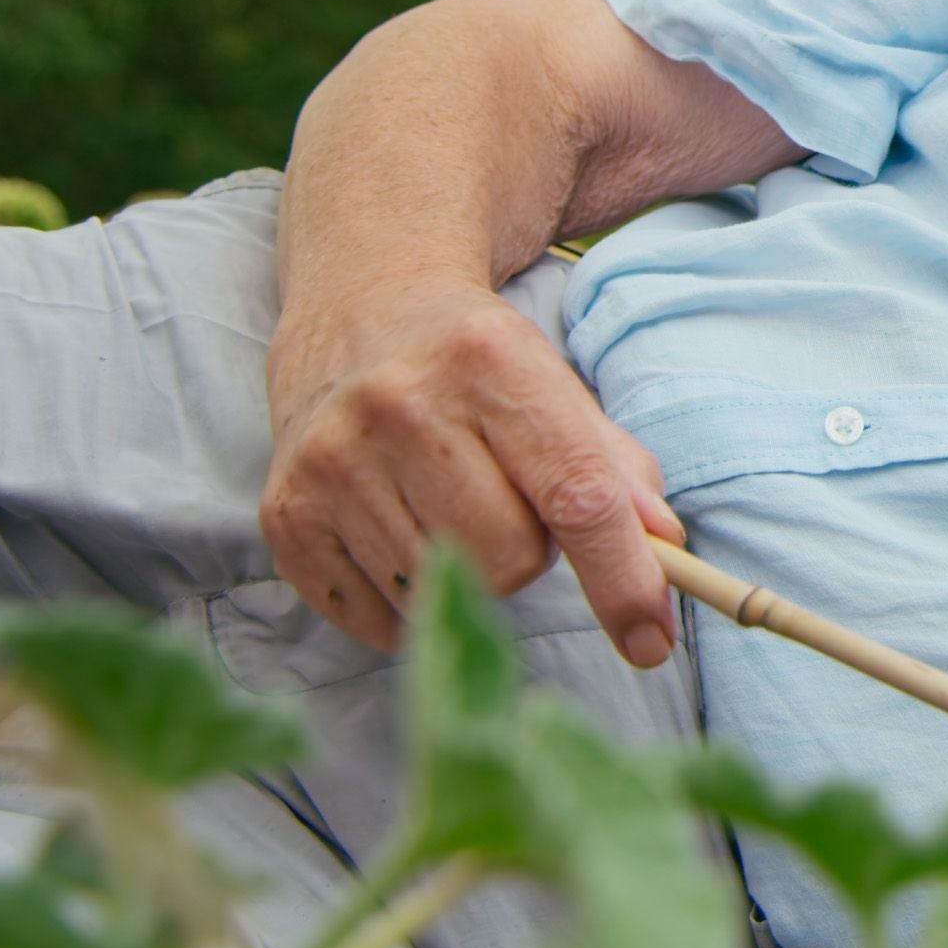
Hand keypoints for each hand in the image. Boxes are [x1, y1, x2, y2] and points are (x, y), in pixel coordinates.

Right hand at [261, 278, 681, 663]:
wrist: (359, 308)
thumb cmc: (477, 364)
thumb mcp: (557, 387)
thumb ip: (617, 471)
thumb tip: (661, 549)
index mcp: (490, 362)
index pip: (575, 495)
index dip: (622, 578)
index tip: (651, 640)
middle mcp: (401, 405)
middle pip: (510, 559)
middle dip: (527, 551)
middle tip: (503, 500)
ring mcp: (333, 460)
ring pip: (443, 592)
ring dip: (465, 571)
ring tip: (445, 505)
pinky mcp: (286, 512)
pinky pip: (377, 620)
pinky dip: (404, 601)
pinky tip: (398, 532)